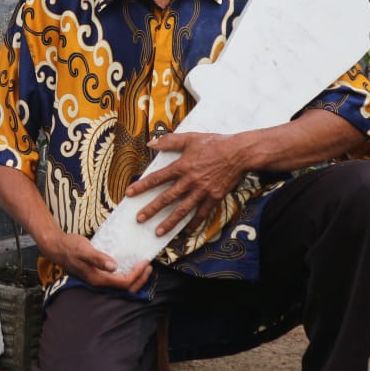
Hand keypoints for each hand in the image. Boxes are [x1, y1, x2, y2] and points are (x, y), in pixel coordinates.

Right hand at [44, 231, 152, 292]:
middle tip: (148, 265)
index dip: (136, 274)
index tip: (144, 262)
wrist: (57, 247)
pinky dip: (128, 274)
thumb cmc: (69, 247)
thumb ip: (98, 258)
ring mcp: (99, 279)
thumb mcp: (84, 249)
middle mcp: (99, 282)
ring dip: (136, 278)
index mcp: (98, 278)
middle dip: (140, 279)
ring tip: (144, 267)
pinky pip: (117, 278)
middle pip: (125, 288)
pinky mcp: (98, 273)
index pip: (123, 282)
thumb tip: (113, 266)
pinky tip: (131, 265)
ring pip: (122, 284)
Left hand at [125, 132, 250, 236]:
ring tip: (158, 232)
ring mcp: (202, 191)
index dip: (142, 186)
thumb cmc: (215, 143)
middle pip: (167, 197)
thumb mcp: (191, 138)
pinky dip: (194, 223)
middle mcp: (190, 181)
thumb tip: (151, 143)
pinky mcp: (215, 197)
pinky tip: (186, 231)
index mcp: (182, 166)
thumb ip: (170, 141)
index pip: (157, 178)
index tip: (129, 193)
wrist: (240, 153)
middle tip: (139, 219)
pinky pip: (202, 213)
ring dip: (169, 222)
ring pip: (183, 209)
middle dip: (152, 209)